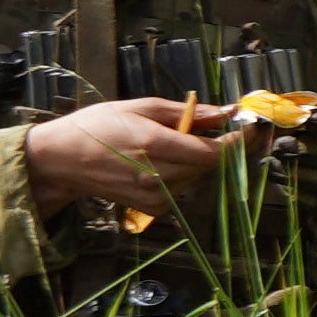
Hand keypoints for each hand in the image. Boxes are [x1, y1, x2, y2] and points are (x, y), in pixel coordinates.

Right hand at [22, 95, 231, 219]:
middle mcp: (158, 175)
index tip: (254, 127)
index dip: (240, 141)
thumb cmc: (97, 126)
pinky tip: (163, 162)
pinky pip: (183, 188)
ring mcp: (156, 196)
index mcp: (155, 145)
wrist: (62, 160)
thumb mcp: (140, 107)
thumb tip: (225, 113)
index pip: (213, 151)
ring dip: (197, 159)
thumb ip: (186, 113)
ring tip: (174, 142)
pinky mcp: (153, 208)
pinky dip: (183, 173)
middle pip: (210, 165)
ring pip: (198, 176)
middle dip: (219, 146)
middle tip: (217, 127)